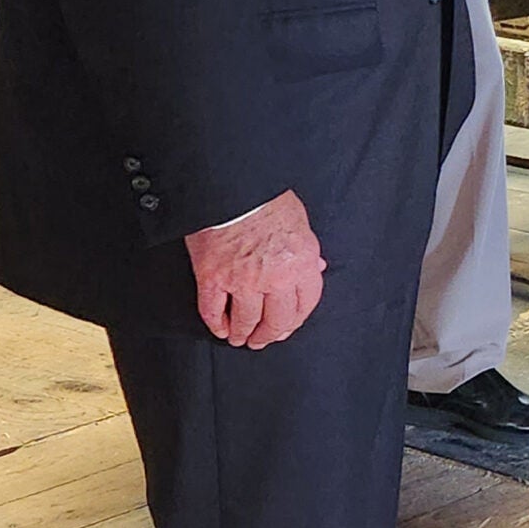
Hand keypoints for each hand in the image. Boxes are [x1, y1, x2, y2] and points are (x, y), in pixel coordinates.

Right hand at [184, 189, 326, 348]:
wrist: (232, 187)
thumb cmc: (267, 201)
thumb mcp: (301, 224)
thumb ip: (307, 252)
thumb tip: (316, 269)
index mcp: (301, 263)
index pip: (304, 305)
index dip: (294, 321)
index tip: (286, 328)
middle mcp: (274, 278)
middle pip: (276, 320)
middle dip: (269, 335)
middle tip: (261, 340)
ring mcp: (241, 280)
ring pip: (244, 320)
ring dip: (242, 333)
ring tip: (239, 338)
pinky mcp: (212, 278)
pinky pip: (212, 310)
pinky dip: (216, 323)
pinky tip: (220, 329)